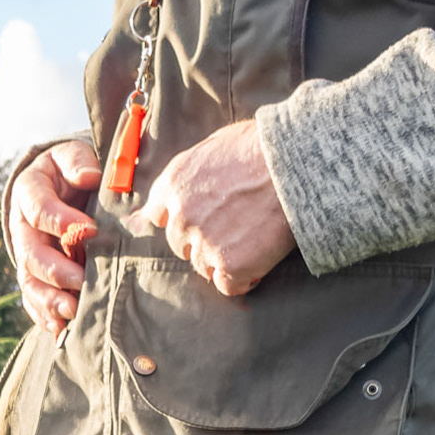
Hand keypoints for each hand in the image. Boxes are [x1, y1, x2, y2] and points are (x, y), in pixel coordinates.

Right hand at [10, 139, 102, 339]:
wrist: (61, 188)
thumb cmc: (71, 171)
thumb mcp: (72, 155)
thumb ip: (78, 162)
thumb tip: (89, 177)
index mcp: (28, 192)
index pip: (38, 209)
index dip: (61, 221)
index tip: (91, 231)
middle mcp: (21, 227)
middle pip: (30, 253)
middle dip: (55, 270)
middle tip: (81, 281)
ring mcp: (26, 256)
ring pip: (29, 282)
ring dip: (49, 300)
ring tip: (72, 311)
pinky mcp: (33, 278)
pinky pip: (33, 301)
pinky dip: (45, 317)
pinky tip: (60, 329)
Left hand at [143, 119, 295, 296]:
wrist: (296, 163)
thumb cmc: (259, 148)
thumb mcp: (210, 148)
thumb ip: (180, 179)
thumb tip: (138, 218)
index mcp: (174, 185)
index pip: (157, 216)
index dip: (179, 219)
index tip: (197, 217)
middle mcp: (183, 217)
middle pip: (181, 245)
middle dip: (203, 239)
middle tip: (235, 223)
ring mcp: (206, 244)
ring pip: (204, 267)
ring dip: (224, 259)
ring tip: (251, 236)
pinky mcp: (231, 266)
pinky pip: (228, 286)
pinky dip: (243, 278)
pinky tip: (258, 259)